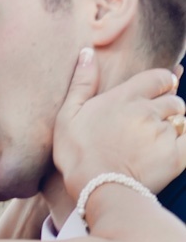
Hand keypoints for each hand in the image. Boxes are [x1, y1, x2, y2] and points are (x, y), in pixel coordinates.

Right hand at [54, 47, 185, 199]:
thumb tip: (87, 52)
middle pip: (174, 100)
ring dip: (174, 129)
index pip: (159, 78)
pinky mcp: (175, 156)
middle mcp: (148, 111)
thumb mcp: (67, 117)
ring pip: (181, 122)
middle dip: (169, 109)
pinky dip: (182, 144)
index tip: (158, 94)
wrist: (95, 189)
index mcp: (126, 97)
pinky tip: (169, 153)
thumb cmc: (76, 155)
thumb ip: (80, 83)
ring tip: (155, 145)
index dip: (162, 84)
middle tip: (152, 126)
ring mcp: (163, 133)